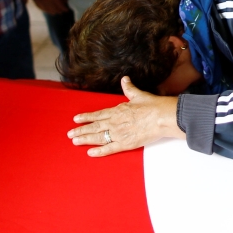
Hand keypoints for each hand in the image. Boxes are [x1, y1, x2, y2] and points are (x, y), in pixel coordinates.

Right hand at [26, 0, 68, 14]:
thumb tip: (65, 2)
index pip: (61, 6)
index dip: (65, 9)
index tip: (67, 10)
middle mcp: (47, 2)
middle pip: (55, 10)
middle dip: (60, 11)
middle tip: (62, 11)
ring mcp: (41, 2)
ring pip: (48, 11)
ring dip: (53, 12)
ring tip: (56, 12)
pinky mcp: (35, 1)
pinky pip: (41, 8)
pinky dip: (46, 10)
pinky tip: (48, 10)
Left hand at [68, 77, 182, 156]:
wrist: (162, 117)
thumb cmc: (153, 106)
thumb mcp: (139, 95)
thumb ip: (129, 88)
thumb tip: (125, 79)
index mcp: (118, 110)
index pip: (98, 115)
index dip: (86, 117)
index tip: (76, 119)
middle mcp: (115, 122)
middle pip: (94, 127)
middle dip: (81, 130)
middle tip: (70, 134)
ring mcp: (119, 134)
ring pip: (98, 137)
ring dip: (85, 139)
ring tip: (75, 142)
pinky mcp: (125, 144)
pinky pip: (109, 149)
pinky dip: (99, 151)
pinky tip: (91, 153)